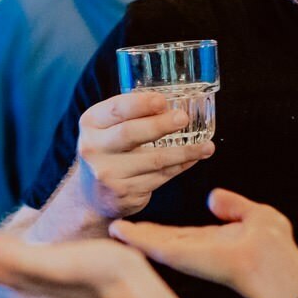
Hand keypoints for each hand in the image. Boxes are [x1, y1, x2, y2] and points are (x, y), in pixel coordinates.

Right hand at [73, 92, 214, 219]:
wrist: (92, 196)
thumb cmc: (107, 153)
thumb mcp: (106, 129)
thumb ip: (130, 115)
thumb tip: (171, 103)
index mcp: (90, 124)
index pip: (116, 109)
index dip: (141, 104)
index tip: (163, 100)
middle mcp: (94, 149)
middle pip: (131, 133)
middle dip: (161, 125)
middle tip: (183, 118)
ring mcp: (109, 174)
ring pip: (154, 160)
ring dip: (184, 152)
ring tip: (206, 147)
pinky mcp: (125, 194)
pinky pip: (160, 177)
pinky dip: (180, 167)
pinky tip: (193, 159)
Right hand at [110, 189, 297, 297]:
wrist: (273, 260)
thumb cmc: (273, 245)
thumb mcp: (254, 215)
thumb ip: (233, 205)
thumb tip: (213, 198)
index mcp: (214, 242)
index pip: (183, 236)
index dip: (165, 230)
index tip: (148, 226)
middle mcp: (198, 250)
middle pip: (164, 240)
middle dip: (142, 234)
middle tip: (119, 228)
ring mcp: (189, 254)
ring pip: (155, 243)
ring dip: (134, 236)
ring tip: (113, 228)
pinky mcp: (182, 255)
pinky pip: (153, 245)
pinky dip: (135, 237)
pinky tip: (119, 231)